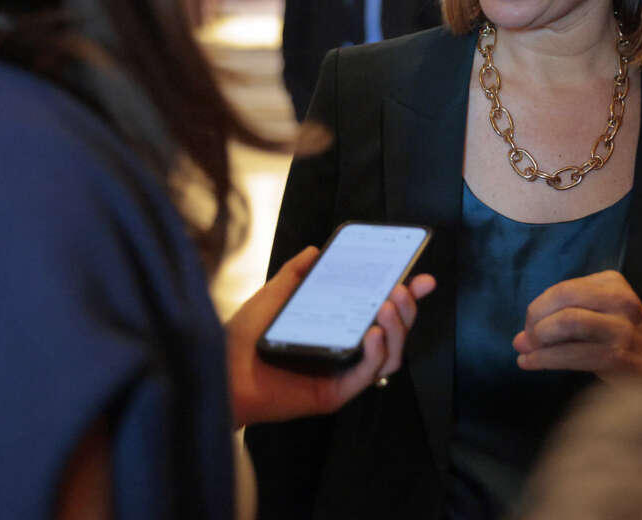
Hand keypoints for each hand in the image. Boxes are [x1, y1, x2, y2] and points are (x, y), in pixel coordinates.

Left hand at [226, 246, 436, 427]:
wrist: (221, 368)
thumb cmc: (245, 335)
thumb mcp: (275, 294)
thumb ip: (297, 273)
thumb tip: (315, 250)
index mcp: (339, 328)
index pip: (380, 311)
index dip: (405, 295)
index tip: (421, 276)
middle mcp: (347, 351)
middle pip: (393, 333)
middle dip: (408, 309)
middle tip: (406, 288)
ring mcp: (343, 373)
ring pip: (390, 355)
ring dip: (397, 328)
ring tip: (390, 304)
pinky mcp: (336, 392)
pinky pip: (367, 375)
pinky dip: (376, 352)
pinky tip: (373, 332)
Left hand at [512, 270, 641, 381]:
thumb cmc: (624, 339)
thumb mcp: (601, 315)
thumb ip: (562, 319)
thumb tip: (519, 339)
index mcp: (613, 283)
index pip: (564, 288)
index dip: (539, 307)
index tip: (531, 325)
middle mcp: (620, 300)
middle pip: (563, 299)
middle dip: (536, 320)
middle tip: (527, 338)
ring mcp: (622, 328)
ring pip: (567, 323)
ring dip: (539, 339)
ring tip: (528, 351)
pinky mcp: (618, 356)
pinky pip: (572, 354)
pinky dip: (544, 359)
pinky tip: (529, 364)